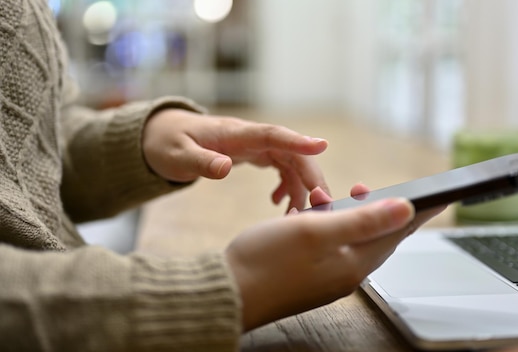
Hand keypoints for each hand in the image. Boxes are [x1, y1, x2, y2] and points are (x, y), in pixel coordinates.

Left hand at [142, 109, 329, 209]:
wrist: (162, 136)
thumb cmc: (167, 143)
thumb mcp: (177, 156)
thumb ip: (201, 163)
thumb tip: (225, 169)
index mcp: (237, 134)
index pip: (273, 134)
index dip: (298, 141)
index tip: (321, 147)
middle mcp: (252, 137)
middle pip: (292, 153)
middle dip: (311, 177)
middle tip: (323, 204)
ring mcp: (256, 145)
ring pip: (291, 163)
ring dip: (301, 188)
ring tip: (297, 216)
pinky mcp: (255, 154)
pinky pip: (282, 168)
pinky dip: (287, 186)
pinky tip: (279, 204)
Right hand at [226, 188, 444, 330]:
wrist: (228, 293)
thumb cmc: (266, 260)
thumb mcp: (317, 230)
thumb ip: (363, 220)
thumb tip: (407, 209)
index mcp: (354, 263)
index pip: (398, 232)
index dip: (418, 211)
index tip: (437, 197)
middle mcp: (347, 274)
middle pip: (379, 238)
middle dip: (380, 210)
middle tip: (364, 187)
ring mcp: (328, 279)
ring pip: (355, 243)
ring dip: (353, 218)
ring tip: (334, 198)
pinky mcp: (311, 279)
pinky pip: (335, 250)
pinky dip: (334, 230)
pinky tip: (317, 220)